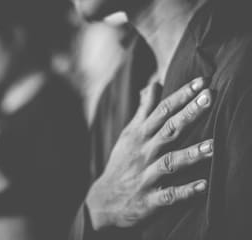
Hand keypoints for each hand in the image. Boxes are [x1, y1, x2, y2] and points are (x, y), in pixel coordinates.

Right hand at [86, 77, 212, 229]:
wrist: (104, 200)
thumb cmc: (121, 162)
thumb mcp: (129, 133)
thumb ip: (144, 109)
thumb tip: (155, 84)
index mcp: (140, 136)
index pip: (161, 111)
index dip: (181, 95)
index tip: (201, 81)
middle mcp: (144, 153)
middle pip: (168, 131)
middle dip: (188, 114)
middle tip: (209, 98)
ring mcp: (146, 176)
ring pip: (169, 162)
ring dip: (190, 154)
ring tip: (212, 145)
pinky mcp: (149, 200)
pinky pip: (168, 195)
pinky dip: (185, 191)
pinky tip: (203, 186)